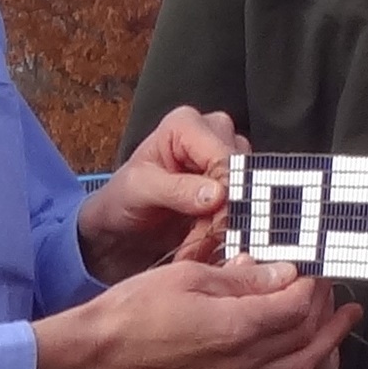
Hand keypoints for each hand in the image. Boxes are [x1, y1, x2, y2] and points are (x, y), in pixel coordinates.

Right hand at [31, 256, 360, 368]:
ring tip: (343, 319)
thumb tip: (284, 273)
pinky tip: (312, 357)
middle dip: (327, 308)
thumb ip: (242, 278)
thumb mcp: (190, 276)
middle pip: (308, 338)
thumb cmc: (134, 310)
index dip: (312, 282)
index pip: (297, 305)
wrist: (98, 356)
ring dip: (329, 343)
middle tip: (331, 285)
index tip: (312, 263)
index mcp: (236, 328)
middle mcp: (244, 361)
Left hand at [76, 106, 247, 282]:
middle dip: (223, 212)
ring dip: (223, 225)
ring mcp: (224, 158)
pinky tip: (204, 244)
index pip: (224, 156)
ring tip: (195, 244)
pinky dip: (226, 231)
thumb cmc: (122, 198)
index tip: (212, 224)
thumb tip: (219, 194)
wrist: (120, 225)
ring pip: (247, 191)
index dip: (225, 191)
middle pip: (240, 172)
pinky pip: (244, 206)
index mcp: (186, 124)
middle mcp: (211, 133)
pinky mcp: (231, 184)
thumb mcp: (140, 190)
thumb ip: (177, 190)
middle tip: (200, 242)